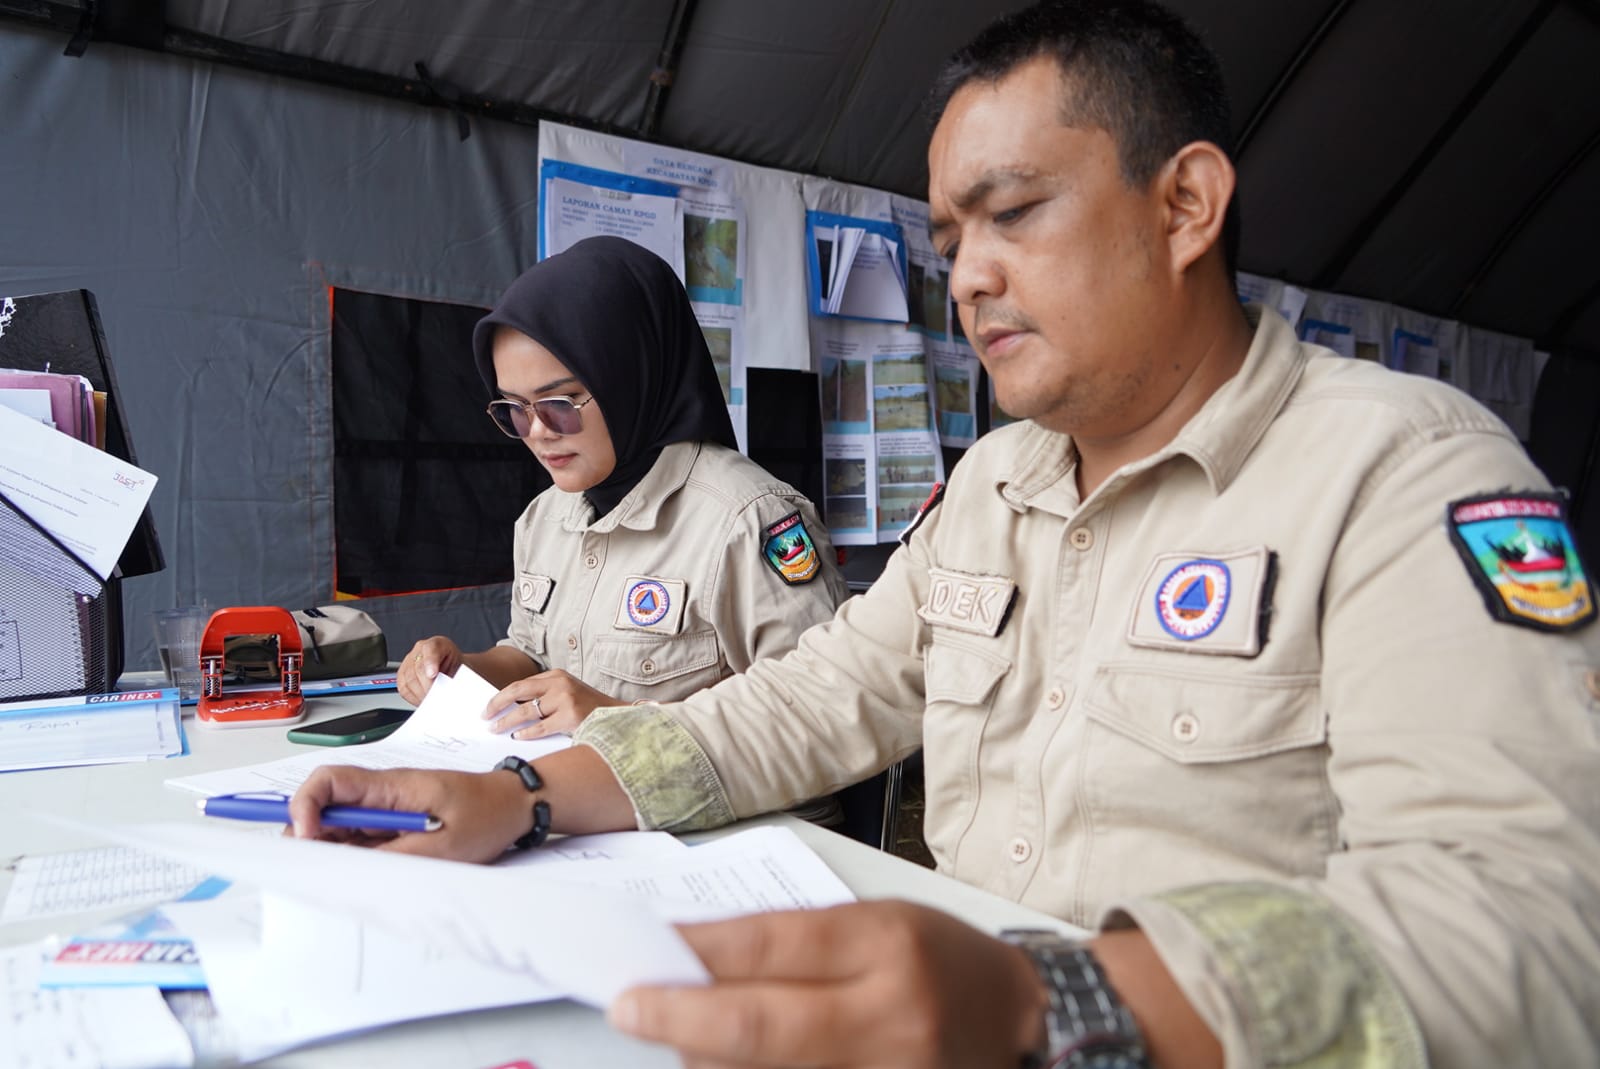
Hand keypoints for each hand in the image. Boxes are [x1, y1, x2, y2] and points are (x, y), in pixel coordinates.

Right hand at [288, 764, 532, 861]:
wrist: (517, 805)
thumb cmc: (488, 816)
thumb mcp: (441, 847)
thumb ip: (391, 856)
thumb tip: (345, 868)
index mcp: (391, 787)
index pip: (328, 782)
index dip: (305, 807)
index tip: (305, 840)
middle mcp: (383, 793)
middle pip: (325, 806)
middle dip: (313, 837)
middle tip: (323, 870)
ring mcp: (388, 807)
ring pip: (340, 825)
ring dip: (336, 850)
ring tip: (355, 875)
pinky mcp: (396, 822)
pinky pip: (362, 837)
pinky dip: (356, 856)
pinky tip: (372, 872)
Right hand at [398, 637, 462, 704]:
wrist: (454, 670)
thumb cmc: (458, 668)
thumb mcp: (462, 668)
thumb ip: (454, 676)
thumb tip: (448, 688)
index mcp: (438, 644)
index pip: (430, 649)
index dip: (430, 662)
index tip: (433, 675)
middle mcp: (421, 649)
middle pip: (418, 668)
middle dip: (427, 686)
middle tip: (436, 697)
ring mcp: (409, 660)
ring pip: (408, 679)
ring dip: (420, 694)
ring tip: (432, 700)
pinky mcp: (402, 674)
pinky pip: (403, 688)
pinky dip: (413, 697)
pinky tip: (423, 699)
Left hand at [484, 669, 620, 738]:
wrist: (615, 716)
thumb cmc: (588, 707)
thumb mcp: (566, 693)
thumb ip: (544, 696)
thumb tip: (512, 709)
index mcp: (556, 675)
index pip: (522, 684)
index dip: (503, 695)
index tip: (490, 706)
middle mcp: (559, 684)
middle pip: (518, 691)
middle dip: (497, 703)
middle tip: (485, 714)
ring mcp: (565, 699)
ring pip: (526, 711)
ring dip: (507, 722)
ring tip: (496, 728)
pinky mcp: (570, 717)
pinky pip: (540, 727)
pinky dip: (526, 733)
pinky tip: (517, 737)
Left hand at [608, 900, 1043, 1067]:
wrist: (1028, 1032)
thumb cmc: (945, 967)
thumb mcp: (879, 925)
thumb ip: (796, 943)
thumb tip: (700, 962)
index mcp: (889, 945)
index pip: (772, 945)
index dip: (700, 954)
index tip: (650, 954)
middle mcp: (890, 1019)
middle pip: (760, 1027)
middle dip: (680, 1018)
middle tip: (630, 1006)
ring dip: (706, 1060)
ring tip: (676, 1035)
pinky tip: (719, 1066)